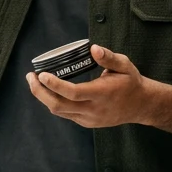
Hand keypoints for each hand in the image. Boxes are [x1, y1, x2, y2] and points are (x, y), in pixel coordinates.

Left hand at [26, 44, 157, 128]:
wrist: (141, 105)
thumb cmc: (131, 82)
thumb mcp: (124, 65)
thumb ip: (109, 57)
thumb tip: (93, 48)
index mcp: (102, 94)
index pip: (72, 93)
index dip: (54, 85)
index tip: (41, 74)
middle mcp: (93, 109)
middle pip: (59, 105)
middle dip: (39, 92)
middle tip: (30, 77)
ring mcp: (89, 119)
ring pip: (59, 111)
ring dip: (44, 97)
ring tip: (35, 82)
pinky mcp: (87, 123)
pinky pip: (65, 114)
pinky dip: (54, 102)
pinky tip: (49, 91)